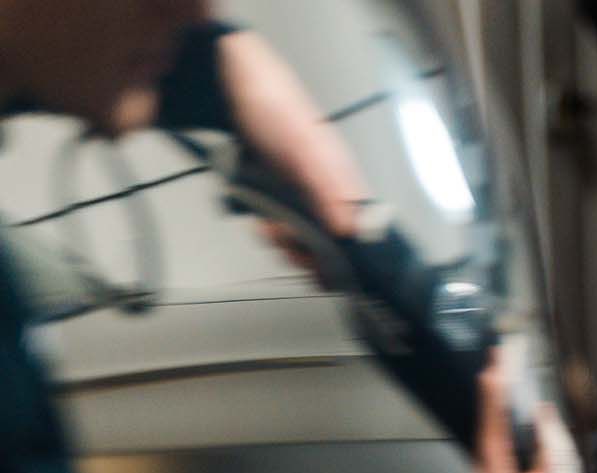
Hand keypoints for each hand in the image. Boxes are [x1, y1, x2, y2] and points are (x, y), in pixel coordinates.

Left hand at [218, 31, 370, 239]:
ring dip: (283, 239)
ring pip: (302, 234)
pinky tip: (256, 218)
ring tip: (264, 226)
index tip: (324, 263)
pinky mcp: (275, 189)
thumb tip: (351, 230)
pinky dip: (268, 227)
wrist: (229, 77)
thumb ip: (328, 188)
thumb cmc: (273, 106)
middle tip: (282, 238)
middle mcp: (327, 188)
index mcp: (344, 178)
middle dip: (307, 248)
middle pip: (330, 238)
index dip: (347, 253)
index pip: (360, 229)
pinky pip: (278, 221)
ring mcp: (300, 190)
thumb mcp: (303, 148)